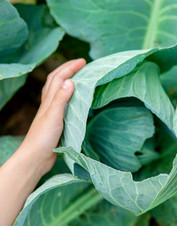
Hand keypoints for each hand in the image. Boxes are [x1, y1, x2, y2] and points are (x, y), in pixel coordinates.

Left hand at [0, 59, 85, 225]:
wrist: (36, 157)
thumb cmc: (44, 137)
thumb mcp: (54, 116)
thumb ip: (61, 99)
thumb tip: (70, 81)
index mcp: (49, 100)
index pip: (59, 78)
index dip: (71, 67)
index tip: (84, 61)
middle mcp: (48, 103)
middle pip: (56, 80)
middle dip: (68, 69)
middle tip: (81, 64)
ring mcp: (51, 111)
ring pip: (57, 89)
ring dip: (66, 79)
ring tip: (77, 75)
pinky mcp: (55, 120)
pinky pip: (61, 101)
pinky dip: (67, 93)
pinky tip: (73, 98)